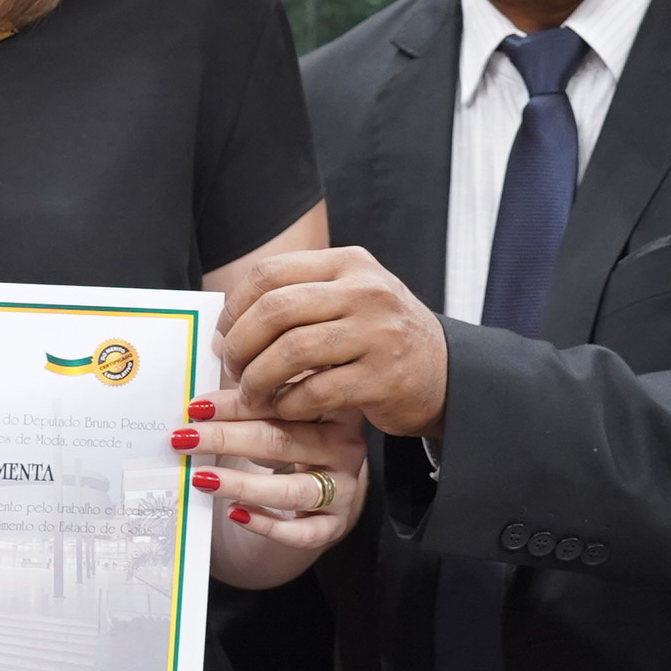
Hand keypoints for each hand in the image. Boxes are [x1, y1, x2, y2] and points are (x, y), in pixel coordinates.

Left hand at [185, 381, 367, 585]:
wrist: (325, 479)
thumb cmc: (291, 432)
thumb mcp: (277, 403)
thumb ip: (252, 382)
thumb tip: (213, 345)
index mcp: (332, 402)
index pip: (282, 401)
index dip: (235, 403)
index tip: (196, 407)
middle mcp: (345, 443)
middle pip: (282, 440)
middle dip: (226, 438)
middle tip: (183, 438)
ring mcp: (344, 486)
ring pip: (291, 489)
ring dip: (241, 483)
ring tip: (200, 477)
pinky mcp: (335, 523)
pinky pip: (303, 532)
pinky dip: (269, 526)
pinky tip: (236, 513)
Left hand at [217, 246, 451, 436]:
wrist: (445, 372)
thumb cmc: (380, 336)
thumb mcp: (349, 296)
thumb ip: (298, 297)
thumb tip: (227, 326)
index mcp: (349, 262)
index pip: (270, 273)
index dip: (235, 306)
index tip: (225, 334)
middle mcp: (366, 291)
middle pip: (275, 309)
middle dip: (241, 343)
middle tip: (232, 366)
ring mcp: (377, 334)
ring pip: (290, 351)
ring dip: (258, 378)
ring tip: (252, 392)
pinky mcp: (382, 378)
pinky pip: (315, 391)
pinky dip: (288, 403)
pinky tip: (284, 408)